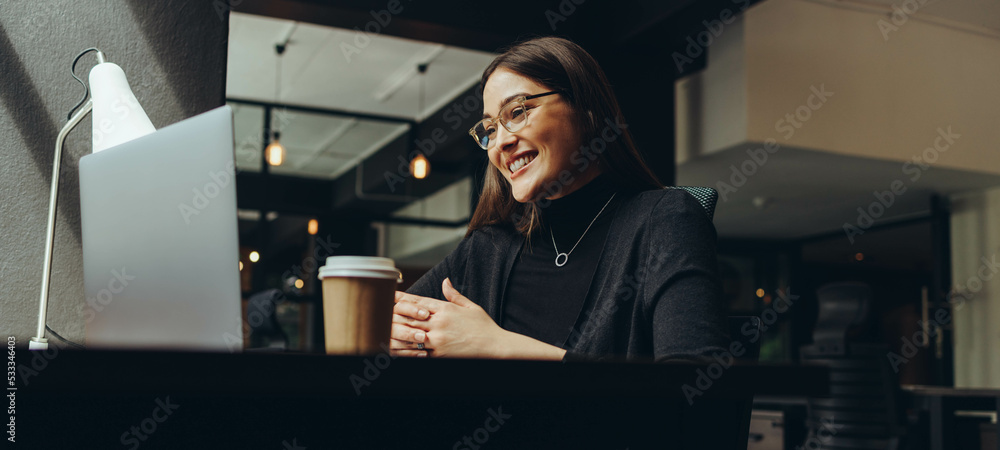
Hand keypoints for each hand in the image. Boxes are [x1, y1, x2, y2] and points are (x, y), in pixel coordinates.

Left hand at [390, 278, 507, 357]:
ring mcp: (438, 340)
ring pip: (411, 335)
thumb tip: (445, 281)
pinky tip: (398, 348)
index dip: (403, 298)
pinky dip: (408, 350)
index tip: (391, 295)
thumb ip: (454, 295)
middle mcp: (439, 323)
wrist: (494, 346)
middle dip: (395, 314)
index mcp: (446, 309)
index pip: (419, 302)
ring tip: (384, 330)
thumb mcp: (471, 307)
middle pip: (410, 317)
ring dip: (398, 332)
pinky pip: (419, 352)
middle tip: (381, 310)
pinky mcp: (440, 354)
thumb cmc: (484, 327)